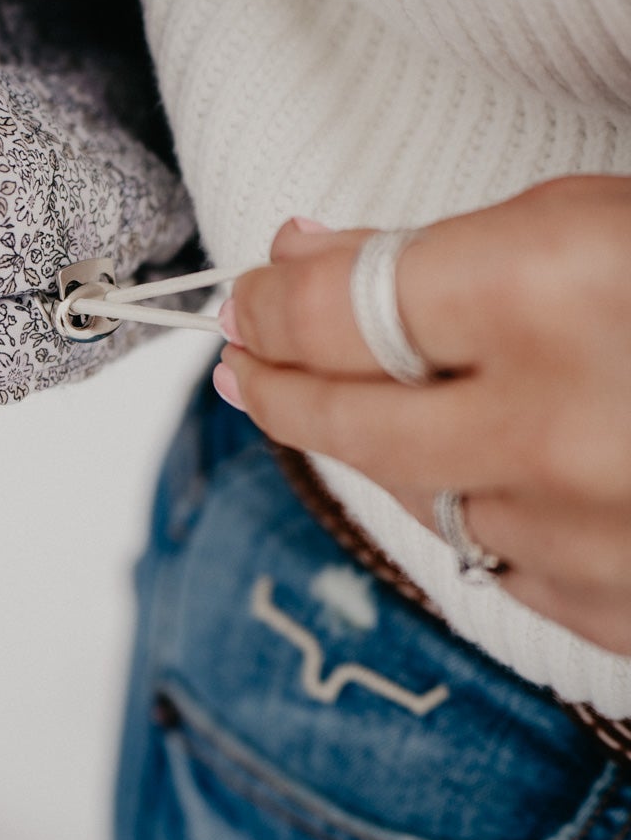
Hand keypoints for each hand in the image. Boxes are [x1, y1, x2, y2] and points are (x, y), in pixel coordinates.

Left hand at [216, 176, 630, 654]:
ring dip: (394, 448)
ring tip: (378, 399)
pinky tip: (517, 472)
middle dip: (280, 385)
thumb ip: (449, 248)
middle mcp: (557, 427)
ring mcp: (590, 538)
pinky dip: (491, 511)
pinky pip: (504, 561)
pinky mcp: (623, 614)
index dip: (272, 299)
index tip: (254, 289)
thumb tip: (304, 255)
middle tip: (246, 357)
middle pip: (347, 422)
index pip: (332, 307)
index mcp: (557, 289)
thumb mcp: (609, 225)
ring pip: (424, 498)